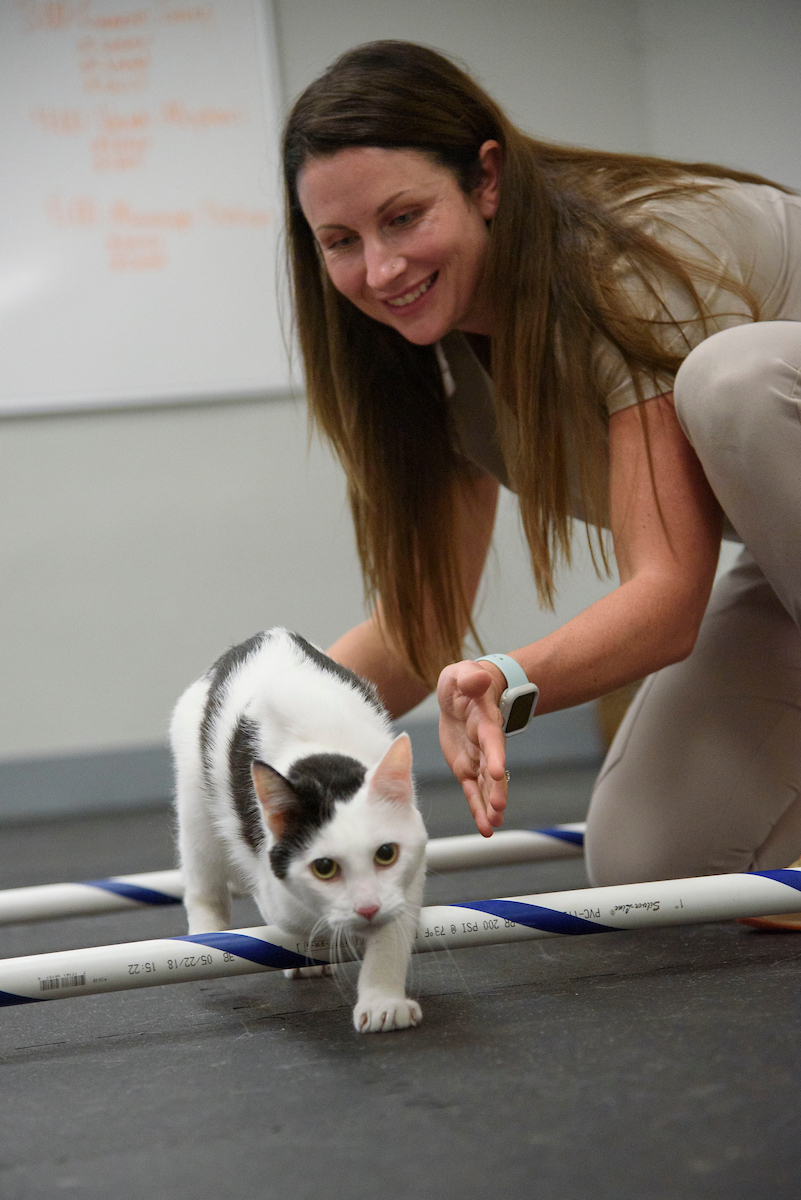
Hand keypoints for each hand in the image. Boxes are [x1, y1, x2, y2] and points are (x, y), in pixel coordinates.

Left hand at [437, 659, 507, 836]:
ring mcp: (477, 757)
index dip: (496, 755)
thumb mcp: (462, 673)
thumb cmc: (465, 680)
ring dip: (489, 804)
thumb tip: (477, 679)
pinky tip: (486, 827)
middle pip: (492, 768)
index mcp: (484, 720)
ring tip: (493, 825)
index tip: (499, 772)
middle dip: (496, 788)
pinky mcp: (466, 767)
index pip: (491, 739)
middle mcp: (485, 743)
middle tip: (499, 808)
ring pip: (485, 785)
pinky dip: (478, 808)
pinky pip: (473, 790)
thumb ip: (470, 677)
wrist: (464, 692)